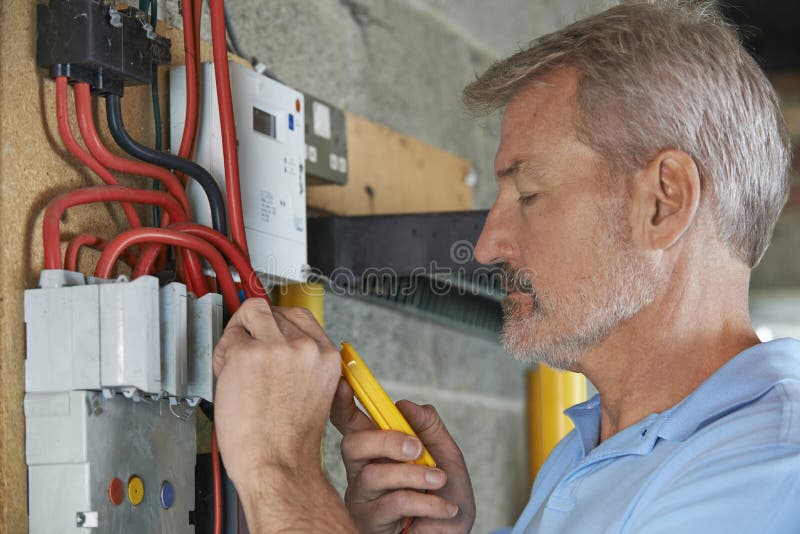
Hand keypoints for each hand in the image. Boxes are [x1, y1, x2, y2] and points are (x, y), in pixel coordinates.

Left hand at [212, 299, 341, 488]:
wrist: (276, 464)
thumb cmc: (289, 440)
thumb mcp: (313, 392)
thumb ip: (302, 362)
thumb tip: (278, 341)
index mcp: (326, 357)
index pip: (301, 316)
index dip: (280, 324)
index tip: (268, 329)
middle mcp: (305, 348)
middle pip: (276, 311)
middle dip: (259, 327)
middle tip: (249, 351)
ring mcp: (277, 348)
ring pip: (253, 313)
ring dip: (241, 332)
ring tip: (238, 361)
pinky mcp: (248, 354)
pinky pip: (229, 337)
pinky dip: (223, 354)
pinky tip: (229, 376)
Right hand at [331, 379, 475, 532]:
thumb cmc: (445, 498)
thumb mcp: (447, 457)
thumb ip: (430, 428)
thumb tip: (405, 404)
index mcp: (378, 449)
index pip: (351, 423)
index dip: (342, 403)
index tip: (345, 384)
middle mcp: (363, 470)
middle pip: (353, 444)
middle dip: (385, 440)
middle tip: (417, 449)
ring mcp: (363, 497)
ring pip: (374, 474)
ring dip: (414, 475)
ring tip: (439, 481)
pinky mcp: (369, 521)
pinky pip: (394, 503)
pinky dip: (427, 502)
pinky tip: (445, 509)